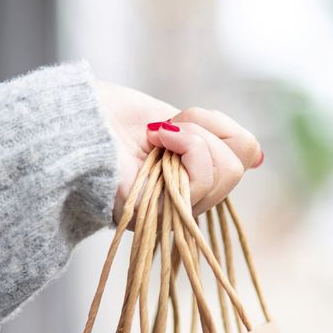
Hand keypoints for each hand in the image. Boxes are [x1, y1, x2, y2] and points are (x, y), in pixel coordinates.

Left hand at [94, 81, 262, 222]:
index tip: (181, 121)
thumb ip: (214, 138)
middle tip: (164, 130)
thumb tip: (259, 158)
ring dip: (192, 138)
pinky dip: (185, 143)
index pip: (242, 158)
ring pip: (226, 170)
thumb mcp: (177, 120)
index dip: (222, 129)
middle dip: (205, 131)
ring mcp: (178, 210)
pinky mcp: (167, 213)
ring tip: (156, 137)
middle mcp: (188, 199)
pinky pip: (205, 175)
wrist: (72, 122)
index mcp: (191, 178)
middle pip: (238, 167)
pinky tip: (154, 141)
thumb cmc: (111, 118)